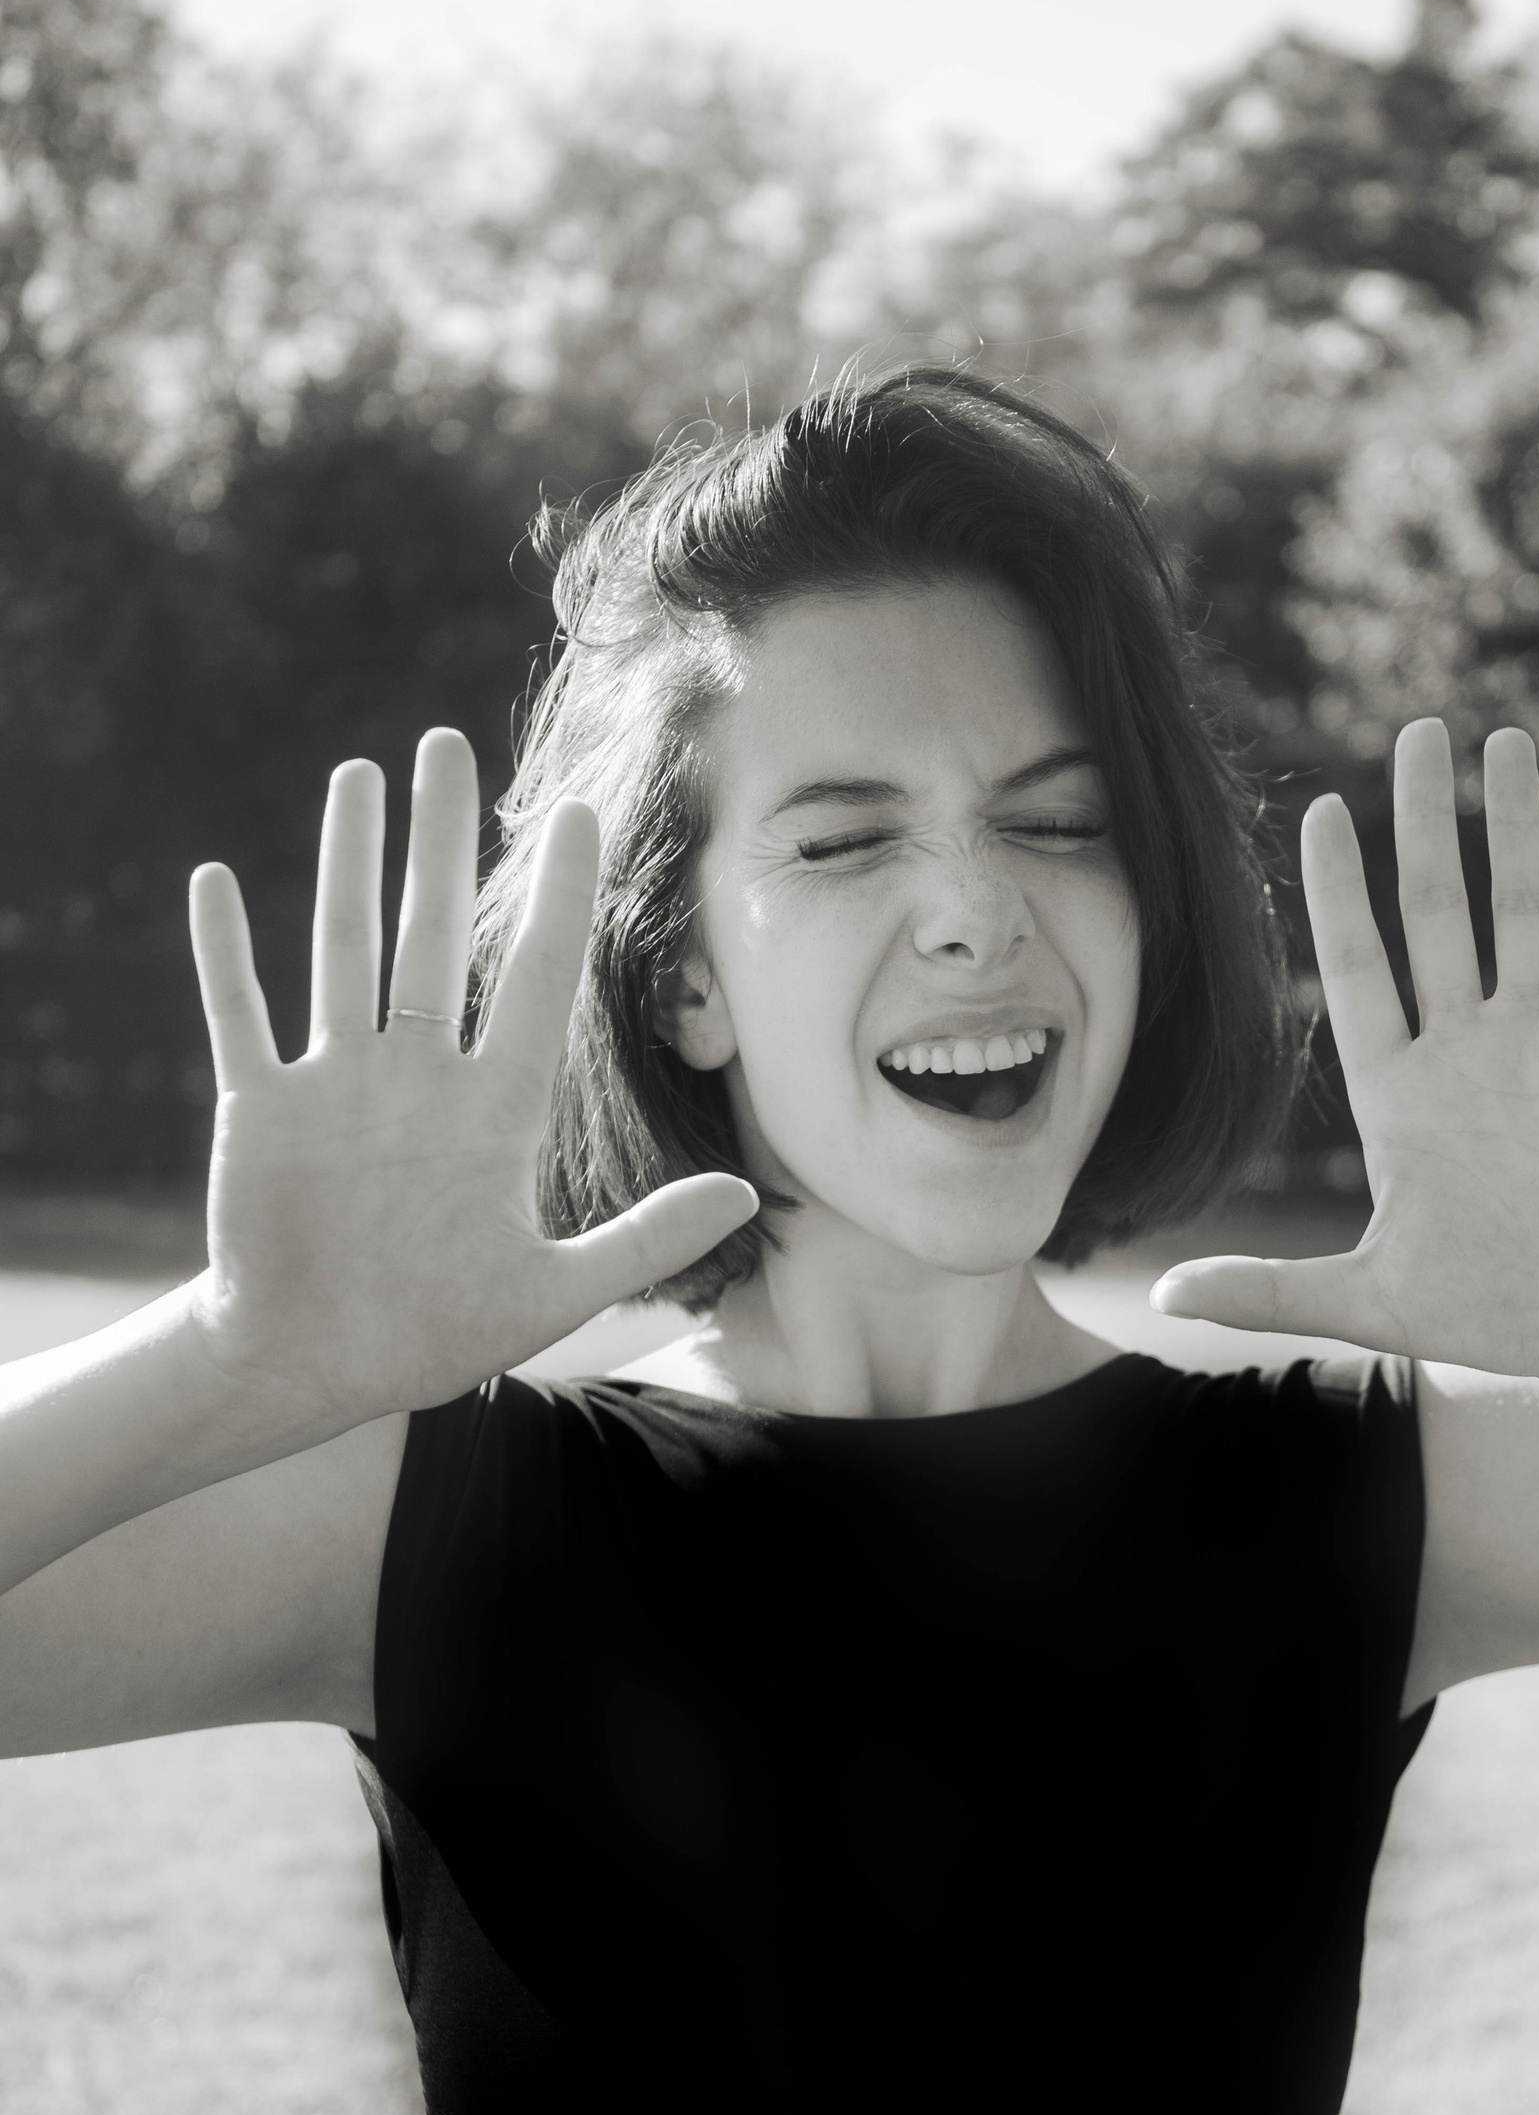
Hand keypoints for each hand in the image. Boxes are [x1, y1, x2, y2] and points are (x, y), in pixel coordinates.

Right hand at [184, 728, 754, 1426]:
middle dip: (442, 840)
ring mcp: (337, 1087)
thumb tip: (745, 1192)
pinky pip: (241, 1015)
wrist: (318, 1369)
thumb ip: (646, 1237)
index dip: (561, 896)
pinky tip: (218, 882)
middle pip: (436, 934)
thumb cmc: (434, 1335)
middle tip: (445, 744)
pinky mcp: (261, 1111)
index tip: (582, 813)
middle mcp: (418, 1079)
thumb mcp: (554, 1293)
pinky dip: (227, 954)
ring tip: (358, 776)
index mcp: (493, 1113)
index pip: (537, 978)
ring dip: (347, 864)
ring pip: (344, 949)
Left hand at [1152, 720, 1538, 1403]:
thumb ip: (1266, 1290)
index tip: (1319, 810)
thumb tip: (1157, 1300)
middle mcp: (1465, 1053)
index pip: (1358, 968)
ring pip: (1526, 912)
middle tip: (1416, 731)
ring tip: (1507, 743)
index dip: (1338, 891)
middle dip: (1423, 823)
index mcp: (1400, 1096)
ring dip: (1519, 829)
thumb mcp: (1368, 1303)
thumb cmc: (1491, 1313)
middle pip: (1435, 913)